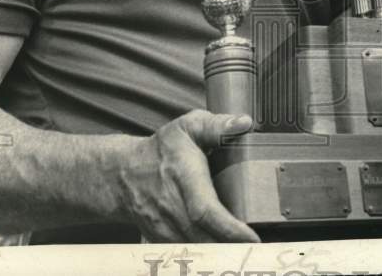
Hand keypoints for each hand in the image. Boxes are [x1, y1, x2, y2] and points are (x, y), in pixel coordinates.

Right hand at [116, 110, 259, 241]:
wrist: (123, 175)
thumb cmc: (161, 150)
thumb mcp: (188, 127)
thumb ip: (216, 125)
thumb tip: (244, 123)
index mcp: (183, 178)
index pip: (205, 210)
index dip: (229, 228)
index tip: (252, 237)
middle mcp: (172, 208)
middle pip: (203, 239)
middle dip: (232, 247)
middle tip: (258, 250)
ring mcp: (165, 228)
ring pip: (196, 250)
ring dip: (220, 254)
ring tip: (245, 253)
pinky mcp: (162, 240)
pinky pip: (187, 253)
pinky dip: (206, 257)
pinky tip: (224, 253)